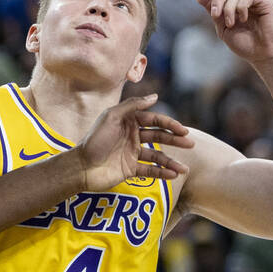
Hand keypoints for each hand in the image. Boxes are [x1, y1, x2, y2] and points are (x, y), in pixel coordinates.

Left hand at [75, 95, 192, 191]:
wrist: (81, 167)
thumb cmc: (94, 140)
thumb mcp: (111, 117)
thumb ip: (132, 106)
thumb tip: (155, 96)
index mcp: (129, 122)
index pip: (154, 120)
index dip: (170, 124)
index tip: (183, 131)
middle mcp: (132, 136)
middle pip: (159, 137)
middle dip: (175, 140)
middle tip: (191, 144)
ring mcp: (132, 153)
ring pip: (157, 156)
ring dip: (171, 162)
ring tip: (184, 170)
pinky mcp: (130, 169)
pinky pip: (150, 170)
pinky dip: (162, 173)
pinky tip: (173, 176)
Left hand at [197, 0, 272, 64]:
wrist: (260, 55)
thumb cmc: (243, 44)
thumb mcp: (222, 28)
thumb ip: (213, 12)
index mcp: (233, 3)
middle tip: (215, 15)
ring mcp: (256, 0)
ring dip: (228, 8)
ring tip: (230, 24)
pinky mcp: (266, 3)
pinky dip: (241, 7)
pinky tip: (243, 19)